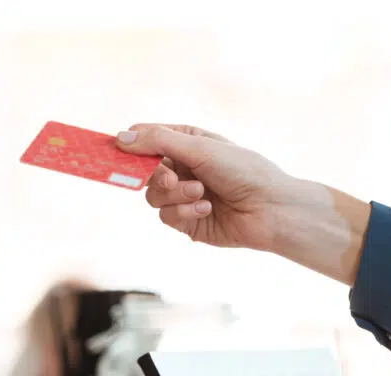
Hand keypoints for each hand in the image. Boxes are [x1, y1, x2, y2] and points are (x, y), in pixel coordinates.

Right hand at [116, 124, 316, 251]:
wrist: (271, 209)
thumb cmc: (244, 171)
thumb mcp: (201, 147)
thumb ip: (159, 141)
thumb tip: (121, 137)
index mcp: (188, 142)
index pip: (147, 139)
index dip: (131, 145)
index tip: (118, 150)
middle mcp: (184, 169)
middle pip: (144, 172)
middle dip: (157, 176)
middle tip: (171, 177)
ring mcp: (185, 197)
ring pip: (152, 197)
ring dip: (174, 195)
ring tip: (201, 193)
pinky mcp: (189, 222)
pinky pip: (167, 217)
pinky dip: (183, 213)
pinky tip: (207, 209)